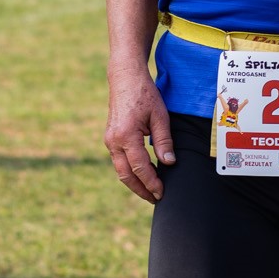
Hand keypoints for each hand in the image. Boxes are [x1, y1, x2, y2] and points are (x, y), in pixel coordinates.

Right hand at [104, 69, 176, 202]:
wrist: (125, 78)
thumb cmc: (144, 94)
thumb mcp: (160, 116)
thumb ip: (164, 141)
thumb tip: (169, 163)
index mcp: (126, 135)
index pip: (139, 167)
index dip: (151, 182)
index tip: (162, 192)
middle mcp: (113, 141)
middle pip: (126, 175)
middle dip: (141, 189)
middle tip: (156, 199)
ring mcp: (109, 140)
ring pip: (121, 170)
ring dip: (134, 183)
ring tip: (150, 192)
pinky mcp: (110, 138)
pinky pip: (119, 161)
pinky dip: (130, 172)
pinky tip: (142, 175)